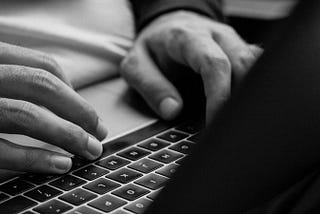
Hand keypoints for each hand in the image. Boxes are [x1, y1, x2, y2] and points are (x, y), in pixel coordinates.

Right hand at [0, 42, 107, 173]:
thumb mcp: (2, 80)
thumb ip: (24, 83)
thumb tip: (70, 101)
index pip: (43, 65)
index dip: (73, 91)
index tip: (90, 114)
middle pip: (42, 86)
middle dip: (80, 111)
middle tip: (100, 133)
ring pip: (27, 115)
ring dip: (68, 135)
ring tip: (90, 150)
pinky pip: (3, 150)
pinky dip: (37, 158)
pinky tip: (61, 164)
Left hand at [121, 11, 261, 120]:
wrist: (168, 25)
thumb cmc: (153, 47)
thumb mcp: (136, 64)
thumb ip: (151, 86)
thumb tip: (173, 110)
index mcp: (188, 37)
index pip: (214, 64)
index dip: (219, 95)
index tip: (214, 122)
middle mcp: (216, 36)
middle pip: (243, 64)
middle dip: (239, 100)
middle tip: (228, 128)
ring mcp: (231, 41)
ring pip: (255, 66)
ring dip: (249, 96)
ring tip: (236, 121)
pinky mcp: (239, 50)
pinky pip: (256, 67)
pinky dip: (253, 88)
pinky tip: (242, 107)